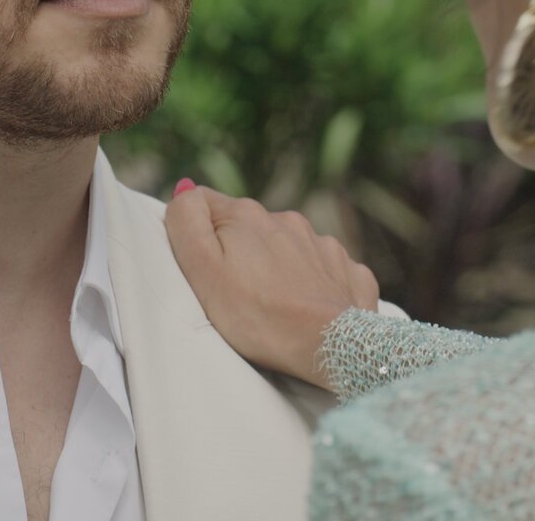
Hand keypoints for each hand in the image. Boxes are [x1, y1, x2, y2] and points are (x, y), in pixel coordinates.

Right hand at [164, 182, 379, 388]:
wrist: (328, 345)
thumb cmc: (257, 315)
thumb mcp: (203, 269)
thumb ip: (187, 222)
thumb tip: (185, 189)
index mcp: (247, 216)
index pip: (208, 205)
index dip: (199, 233)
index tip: (204, 267)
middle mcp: (288, 221)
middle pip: (250, 229)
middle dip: (241, 254)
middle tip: (236, 295)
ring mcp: (324, 245)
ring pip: (289, 249)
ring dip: (278, 269)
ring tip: (272, 307)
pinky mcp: (349, 272)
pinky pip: (324, 271)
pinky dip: (312, 286)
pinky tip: (307, 311)